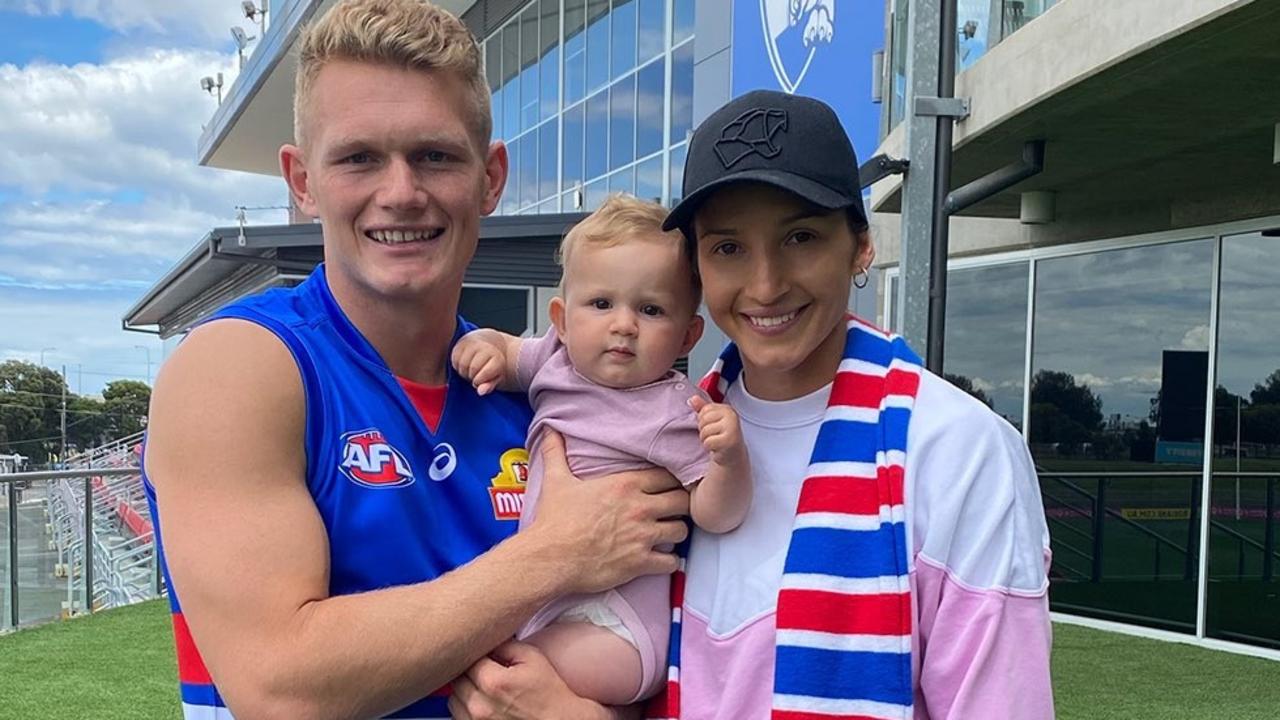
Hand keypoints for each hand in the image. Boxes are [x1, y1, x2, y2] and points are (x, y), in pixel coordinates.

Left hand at [448, 641, 609, 719]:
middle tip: (484, 668)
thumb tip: (488, 637)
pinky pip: (457, 715)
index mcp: (493, 682)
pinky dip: (465, 706)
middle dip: (468, 671)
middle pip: (456, 679)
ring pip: (453, 699)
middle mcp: (480, 705)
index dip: (476, 653)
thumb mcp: (533, 658)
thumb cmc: (549, 693)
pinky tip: (482, 701)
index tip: (485, 653)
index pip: (467, 658)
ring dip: (463, 690)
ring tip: (482, 686)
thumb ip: (506, 644)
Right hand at [452, 333, 504, 395]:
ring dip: (463, 372)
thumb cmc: (492, 366)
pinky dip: (457, 365)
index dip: (478, 381)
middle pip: (472, 369)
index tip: (479, 380)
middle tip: (474, 375)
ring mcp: (473, 343)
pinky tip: (464, 364)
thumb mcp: (495, 378)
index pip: (483, 375)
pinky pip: (454, 359)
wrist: (488, 346)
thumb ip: (489, 386)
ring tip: (470, 370)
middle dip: (471, 376)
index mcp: (497, 358)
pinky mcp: (461, 343)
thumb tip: (480, 392)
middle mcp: (485, 348)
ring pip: (462, 365)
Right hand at [526, 431, 688, 595]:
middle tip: (671, 511)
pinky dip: (669, 561)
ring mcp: (642, 536)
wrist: (549, 558)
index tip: (667, 487)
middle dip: (679, 505)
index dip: (671, 482)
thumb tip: (549, 429)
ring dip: (676, 532)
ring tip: (667, 534)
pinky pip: (672, 561)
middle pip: (681, 501)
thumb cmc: (554, 520)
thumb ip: (557, 452)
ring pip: (681, 530)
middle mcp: (640, 507)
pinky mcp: (640, 562)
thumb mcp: (556, 480)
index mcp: (625, 484)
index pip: (668, 476)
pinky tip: (660, 559)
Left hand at [689, 396, 746, 466]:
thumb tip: (692, 399)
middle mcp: (732, 416)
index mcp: (727, 409)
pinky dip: (709, 447)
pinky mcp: (729, 441)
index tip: (713, 427)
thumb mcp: (712, 420)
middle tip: (714, 436)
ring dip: (706, 440)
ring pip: (705, 432)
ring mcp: (732, 429)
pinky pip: (708, 442)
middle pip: (703, 420)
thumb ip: (702, 408)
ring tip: (715, 442)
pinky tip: (717, 448)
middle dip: (703, 430)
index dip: (703, 420)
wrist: (733, 454)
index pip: (704, 410)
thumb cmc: (720, 435)